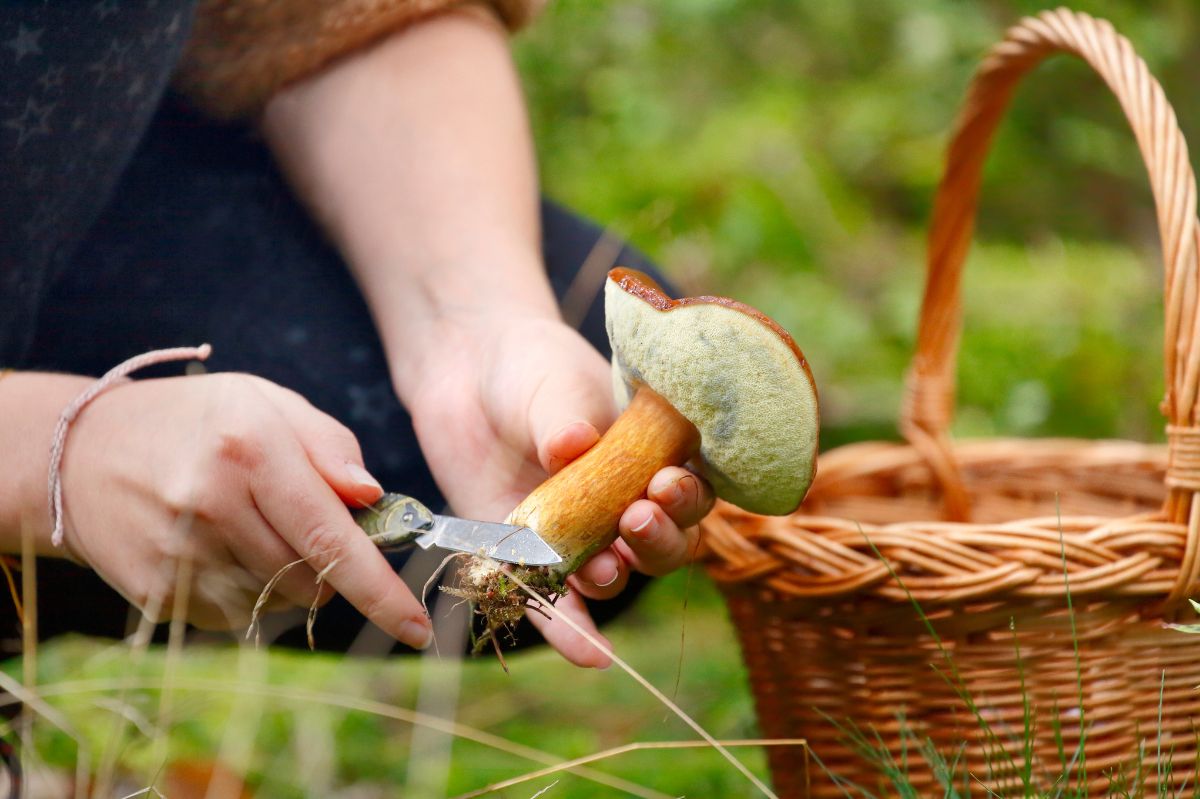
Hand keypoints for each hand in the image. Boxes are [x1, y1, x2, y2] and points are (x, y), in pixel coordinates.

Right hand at [56, 373, 434, 646]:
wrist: (79, 456)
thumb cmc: (194, 423)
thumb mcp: (267, 403)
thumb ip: (330, 446)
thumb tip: (373, 497)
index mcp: (249, 449)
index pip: (332, 537)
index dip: (380, 591)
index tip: (417, 629)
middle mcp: (212, 505)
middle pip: (315, 579)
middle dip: (331, 564)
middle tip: (298, 520)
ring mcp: (180, 556)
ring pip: (280, 602)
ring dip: (288, 577)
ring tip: (247, 526)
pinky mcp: (158, 595)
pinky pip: (238, 617)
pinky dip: (247, 591)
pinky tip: (216, 548)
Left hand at [403, 313, 714, 667]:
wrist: (468, 370)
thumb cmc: (529, 367)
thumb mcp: (552, 382)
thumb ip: (565, 417)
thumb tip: (571, 446)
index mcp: (653, 456)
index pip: (689, 490)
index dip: (685, 497)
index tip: (662, 484)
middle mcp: (625, 502)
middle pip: (663, 543)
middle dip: (657, 541)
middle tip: (634, 520)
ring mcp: (580, 534)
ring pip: (616, 573)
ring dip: (616, 577)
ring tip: (602, 568)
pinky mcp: (530, 556)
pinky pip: (555, 604)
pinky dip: (572, 632)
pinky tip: (591, 658)